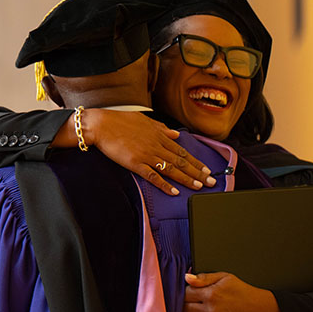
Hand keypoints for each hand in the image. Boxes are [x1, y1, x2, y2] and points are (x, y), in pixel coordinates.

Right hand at [61, 109, 214, 195]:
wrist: (101, 125)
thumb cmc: (119, 121)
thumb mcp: (143, 120)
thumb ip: (160, 128)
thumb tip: (175, 134)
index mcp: (158, 135)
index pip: (182, 151)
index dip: (196, 161)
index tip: (207, 169)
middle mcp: (156, 145)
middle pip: (181, 161)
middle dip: (198, 172)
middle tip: (211, 182)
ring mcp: (146, 155)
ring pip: (171, 169)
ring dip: (186, 179)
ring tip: (199, 187)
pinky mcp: (135, 164)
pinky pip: (153, 176)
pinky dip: (164, 184)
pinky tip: (174, 191)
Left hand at [183, 272, 289, 311]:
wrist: (258, 309)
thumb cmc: (241, 291)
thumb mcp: (224, 277)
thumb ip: (204, 277)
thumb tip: (187, 277)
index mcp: (211, 295)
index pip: (185, 293)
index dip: (186, 290)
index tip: (190, 290)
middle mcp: (210, 311)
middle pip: (185, 307)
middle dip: (185, 303)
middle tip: (191, 300)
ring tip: (193, 310)